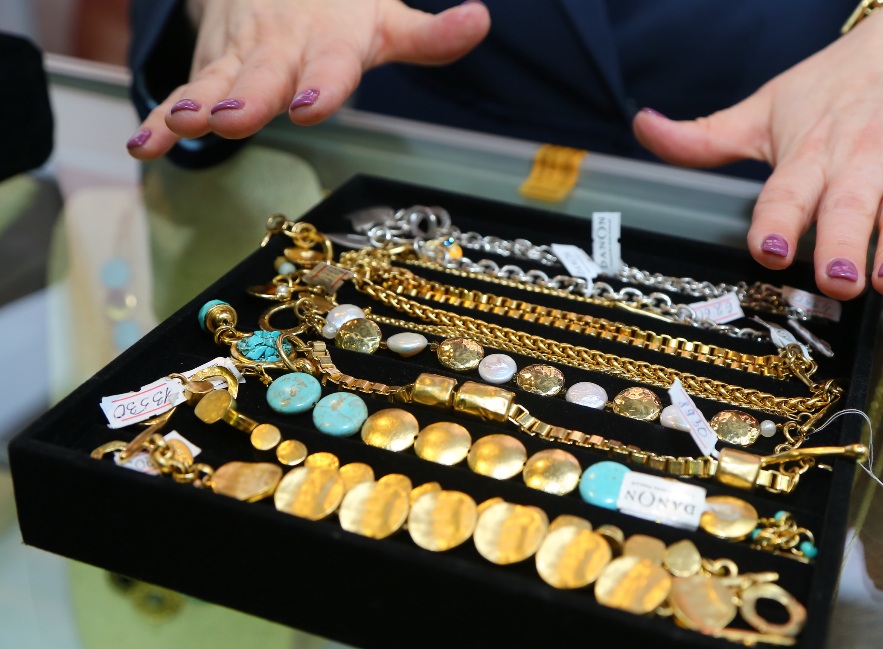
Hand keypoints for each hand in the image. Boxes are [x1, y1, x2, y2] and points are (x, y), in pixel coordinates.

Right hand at [126, 0, 489, 159]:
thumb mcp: (387, 21)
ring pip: (217, 82)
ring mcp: (242, 57)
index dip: (322, 84)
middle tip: (233, 118)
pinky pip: (185, 93)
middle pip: (266, 74)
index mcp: (331, 39)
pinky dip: (160, 119)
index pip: (330, 63)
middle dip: (249, 96)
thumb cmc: (345, 11)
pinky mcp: (212, 68)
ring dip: (197, 106)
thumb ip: (430, 36)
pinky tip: (143, 144)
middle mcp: (282, 47)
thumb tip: (481, 19)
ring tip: (180, 126)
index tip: (311, 105)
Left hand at [632, 0, 882, 301]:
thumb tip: (642, 127)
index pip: (787, 193)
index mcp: (808, 156)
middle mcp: (858, 168)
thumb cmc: (838, 86)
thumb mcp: (767, 108)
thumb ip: (705, 138)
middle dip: (842, 248)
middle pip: (847, 212)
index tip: (771, 250)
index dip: (778, 222)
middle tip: (838, 280)